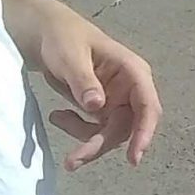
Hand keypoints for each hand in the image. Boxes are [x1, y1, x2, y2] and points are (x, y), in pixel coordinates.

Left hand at [28, 1, 163, 169]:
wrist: (46, 34)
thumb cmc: (63, 37)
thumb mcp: (70, 56)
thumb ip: (84, 81)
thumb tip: (97, 106)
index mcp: (133, 71)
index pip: (147, 106)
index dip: (144, 133)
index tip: (134, 158)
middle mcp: (130, 90)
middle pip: (127, 127)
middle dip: (101, 144)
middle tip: (74, 160)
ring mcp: (117, 101)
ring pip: (111, 134)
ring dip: (86, 139)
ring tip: (57, 119)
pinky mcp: (103, 110)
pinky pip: (96, 131)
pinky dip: (77, 129)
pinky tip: (58, 115)